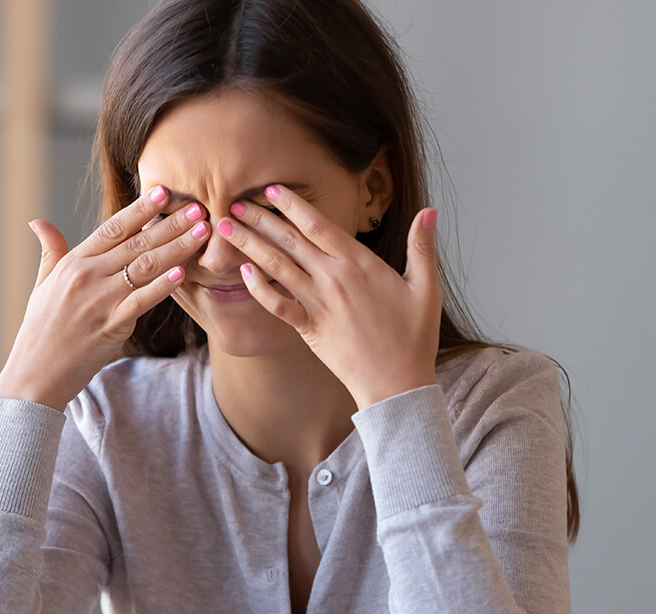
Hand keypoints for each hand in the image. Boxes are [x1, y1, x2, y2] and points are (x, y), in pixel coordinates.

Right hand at [0, 187, 209, 409]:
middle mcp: (87, 276)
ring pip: (145, 267)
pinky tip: (183, 273)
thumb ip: (50, 251)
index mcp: (74, 263)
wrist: (34, 373)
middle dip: (170, 224)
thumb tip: (38, 222)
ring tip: (201, 233)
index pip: (113, 228)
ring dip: (177, 248)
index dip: (140, 209)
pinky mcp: (110, 326)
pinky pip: (142, 301)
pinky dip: (163, 286)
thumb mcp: (42, 285)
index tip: (165, 192)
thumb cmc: (40, 330)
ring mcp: (99, 300)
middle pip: (136, 243)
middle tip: (199, 208)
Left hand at [214, 185, 441, 408]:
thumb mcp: (426, 288)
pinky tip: (243, 272)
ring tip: (225, 227)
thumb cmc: (414, 337)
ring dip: (249, 244)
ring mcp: (318, 304)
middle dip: (260, 218)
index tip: (271, 188)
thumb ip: (422, 247)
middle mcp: (333, 279)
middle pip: (290, 240)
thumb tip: (430, 211)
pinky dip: (259, 288)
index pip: (319, 225)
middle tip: (234, 199)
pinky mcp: (309, 328)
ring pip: (277, 267)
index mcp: (360, 264)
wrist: (398, 383)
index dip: (293, 205)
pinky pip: (277, 305)